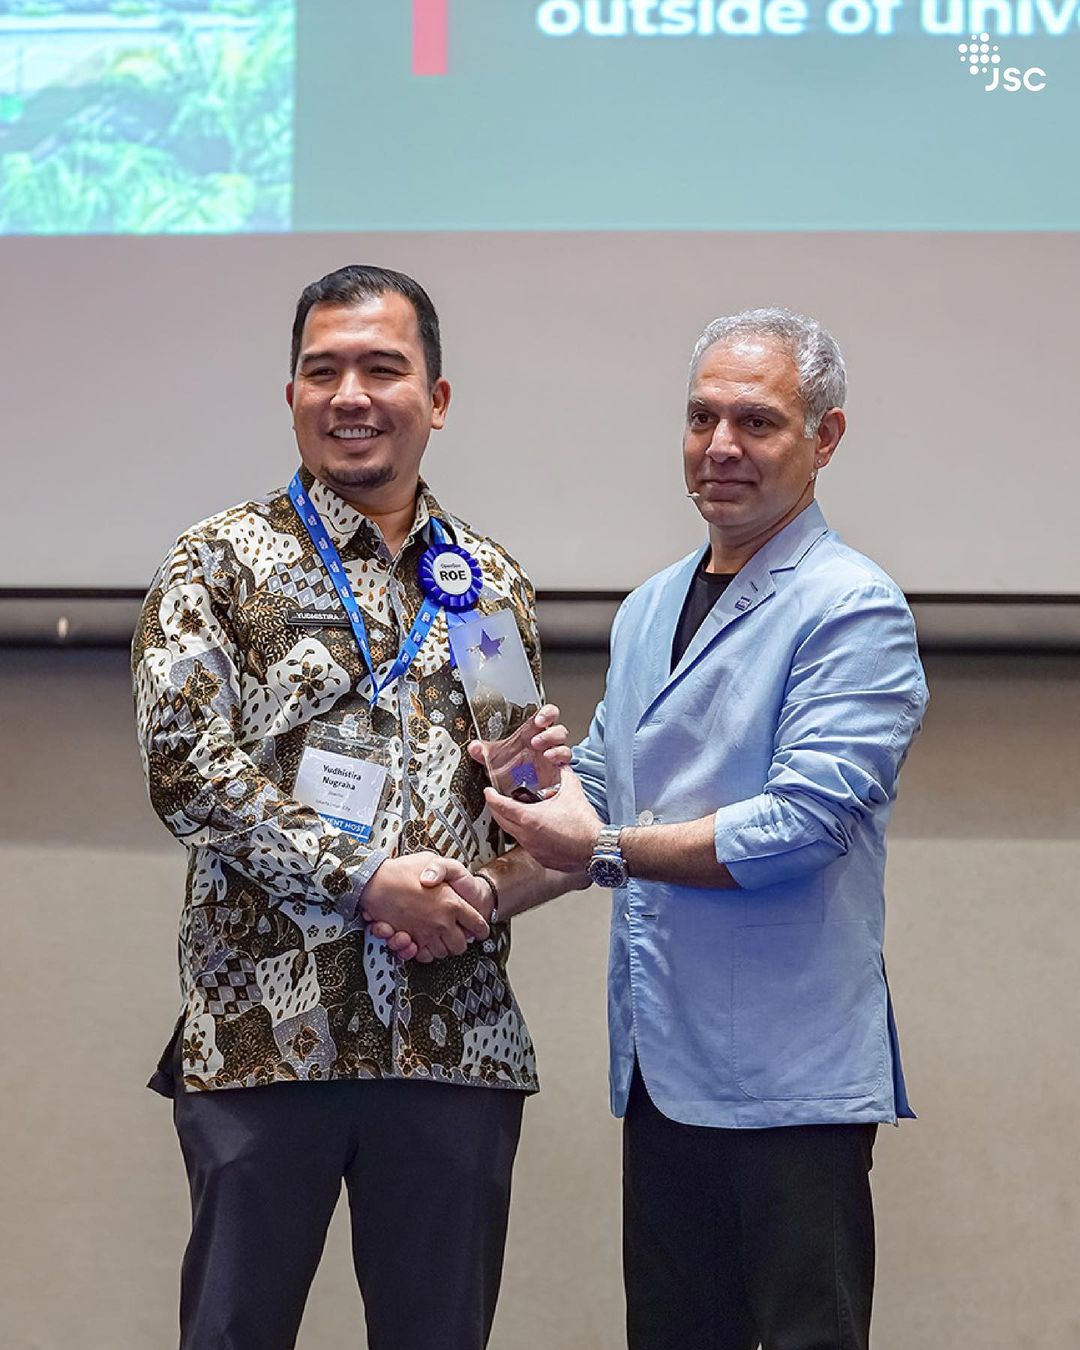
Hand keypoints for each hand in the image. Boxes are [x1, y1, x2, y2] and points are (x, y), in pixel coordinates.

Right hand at [360, 853, 489, 960]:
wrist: (375, 880)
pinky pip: (423, 955)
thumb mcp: (432, 858)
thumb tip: (452, 886)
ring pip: (443, 953)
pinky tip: (424, 941)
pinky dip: (425, 952)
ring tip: (440, 937)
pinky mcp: (410, 939)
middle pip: (461, 945)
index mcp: (453, 903)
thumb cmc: (403, 869)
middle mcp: (442, 922)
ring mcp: (426, 933)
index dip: (481, 929)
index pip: (478, 924)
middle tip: (458, 934)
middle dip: (461, 942)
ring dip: (443, 948)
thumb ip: (445, 869)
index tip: (480, 931)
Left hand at [467, 702, 571, 776]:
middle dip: (550, 732)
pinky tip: (549, 759)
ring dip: (554, 745)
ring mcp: (553, 756)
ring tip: (543, 752)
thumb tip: (474, 747)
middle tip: (535, 740)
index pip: (547, 715)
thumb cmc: (510, 771)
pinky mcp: (557, 770)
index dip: (547, 713)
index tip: (539, 720)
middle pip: (558, 729)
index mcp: (532, 733)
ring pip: (564, 743)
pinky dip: (558, 757)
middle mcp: (545, 743)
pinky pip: (565, 760)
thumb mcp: (494, 759)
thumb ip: (483, 752)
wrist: (516, 793)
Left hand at [482, 767, 601, 872]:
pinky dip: (525, 836)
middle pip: (500, 821)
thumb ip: (564, 774)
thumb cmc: (584, 824)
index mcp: (529, 818)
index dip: (491, 797)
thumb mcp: (572, 791)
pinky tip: (534, 830)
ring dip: (511, 823)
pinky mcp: (540, 858)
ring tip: (516, 814)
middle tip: (496, 801)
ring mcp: (532, 849)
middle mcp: (526, 835)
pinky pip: (526, 845)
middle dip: (496, 809)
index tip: (488, 791)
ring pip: (513, 834)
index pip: (500, 806)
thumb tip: (561, 764)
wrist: (596, 847)